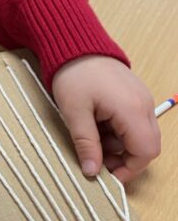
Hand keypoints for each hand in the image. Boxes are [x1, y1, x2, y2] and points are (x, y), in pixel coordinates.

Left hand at [51, 56, 160, 182]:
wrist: (76, 46)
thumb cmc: (74, 76)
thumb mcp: (75, 114)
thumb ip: (86, 145)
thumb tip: (91, 172)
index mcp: (132, 110)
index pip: (146, 151)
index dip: (129, 169)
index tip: (107, 175)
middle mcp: (144, 105)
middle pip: (147, 145)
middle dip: (124, 158)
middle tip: (97, 157)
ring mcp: (142, 99)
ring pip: (140, 135)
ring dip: (118, 143)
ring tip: (92, 134)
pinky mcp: (135, 96)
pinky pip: (134, 122)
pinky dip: (118, 130)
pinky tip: (97, 123)